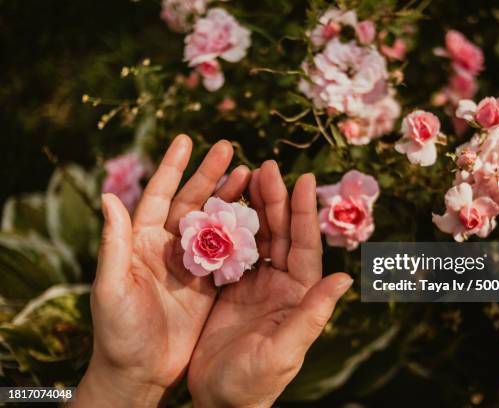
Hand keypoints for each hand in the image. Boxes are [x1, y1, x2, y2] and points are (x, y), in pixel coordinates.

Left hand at [74, 136, 250, 406]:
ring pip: (213, 222)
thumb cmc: (118, 331)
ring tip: (250, 175)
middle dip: (209, 175)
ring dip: (228, 198)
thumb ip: (113, 244)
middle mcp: (166, 247)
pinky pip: (228, 252)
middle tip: (230, 149)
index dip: (172, 168)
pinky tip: (258, 217)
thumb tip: (108, 197)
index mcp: (140, 242)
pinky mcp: (208, 284)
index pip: (157, 196)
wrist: (140, 371)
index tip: (187, 140)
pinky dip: (241, 233)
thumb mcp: (111, 288)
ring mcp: (190, 264)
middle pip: (190, 202)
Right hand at [187, 160, 352, 407]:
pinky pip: (231, 251)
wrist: (219, 402)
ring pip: (257, 238)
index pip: (305, 247)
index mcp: (297, 295)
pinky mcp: (229, 289)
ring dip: (253, 208)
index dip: (304, 213)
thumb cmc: (254, 384)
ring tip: (245, 174)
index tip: (305, 179)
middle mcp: (280, 285)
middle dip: (276, 200)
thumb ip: (312, 314)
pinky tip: (220, 206)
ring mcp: (254, 285)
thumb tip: (344, 277)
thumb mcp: (284, 350)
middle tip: (266, 166)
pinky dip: (227, 228)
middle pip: (281, 234)